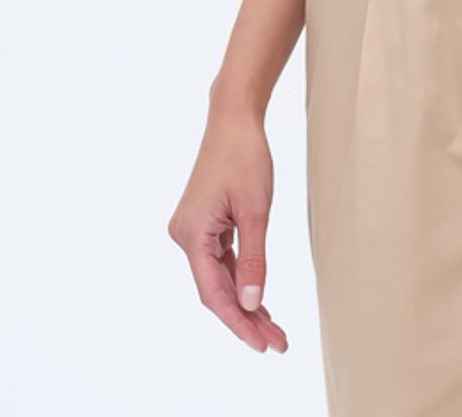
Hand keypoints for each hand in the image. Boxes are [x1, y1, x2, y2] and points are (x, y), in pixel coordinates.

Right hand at [168, 110, 288, 354]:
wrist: (234, 119)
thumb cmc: (245, 157)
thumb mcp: (256, 210)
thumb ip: (253, 259)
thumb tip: (251, 303)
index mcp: (192, 234)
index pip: (214, 293)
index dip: (238, 322)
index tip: (263, 343)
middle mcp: (185, 236)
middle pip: (215, 290)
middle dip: (246, 317)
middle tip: (276, 342)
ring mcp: (192, 230)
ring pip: (218, 277)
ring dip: (244, 301)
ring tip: (272, 328)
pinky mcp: (203, 224)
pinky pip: (220, 260)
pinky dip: (239, 278)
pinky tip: (257, 299)